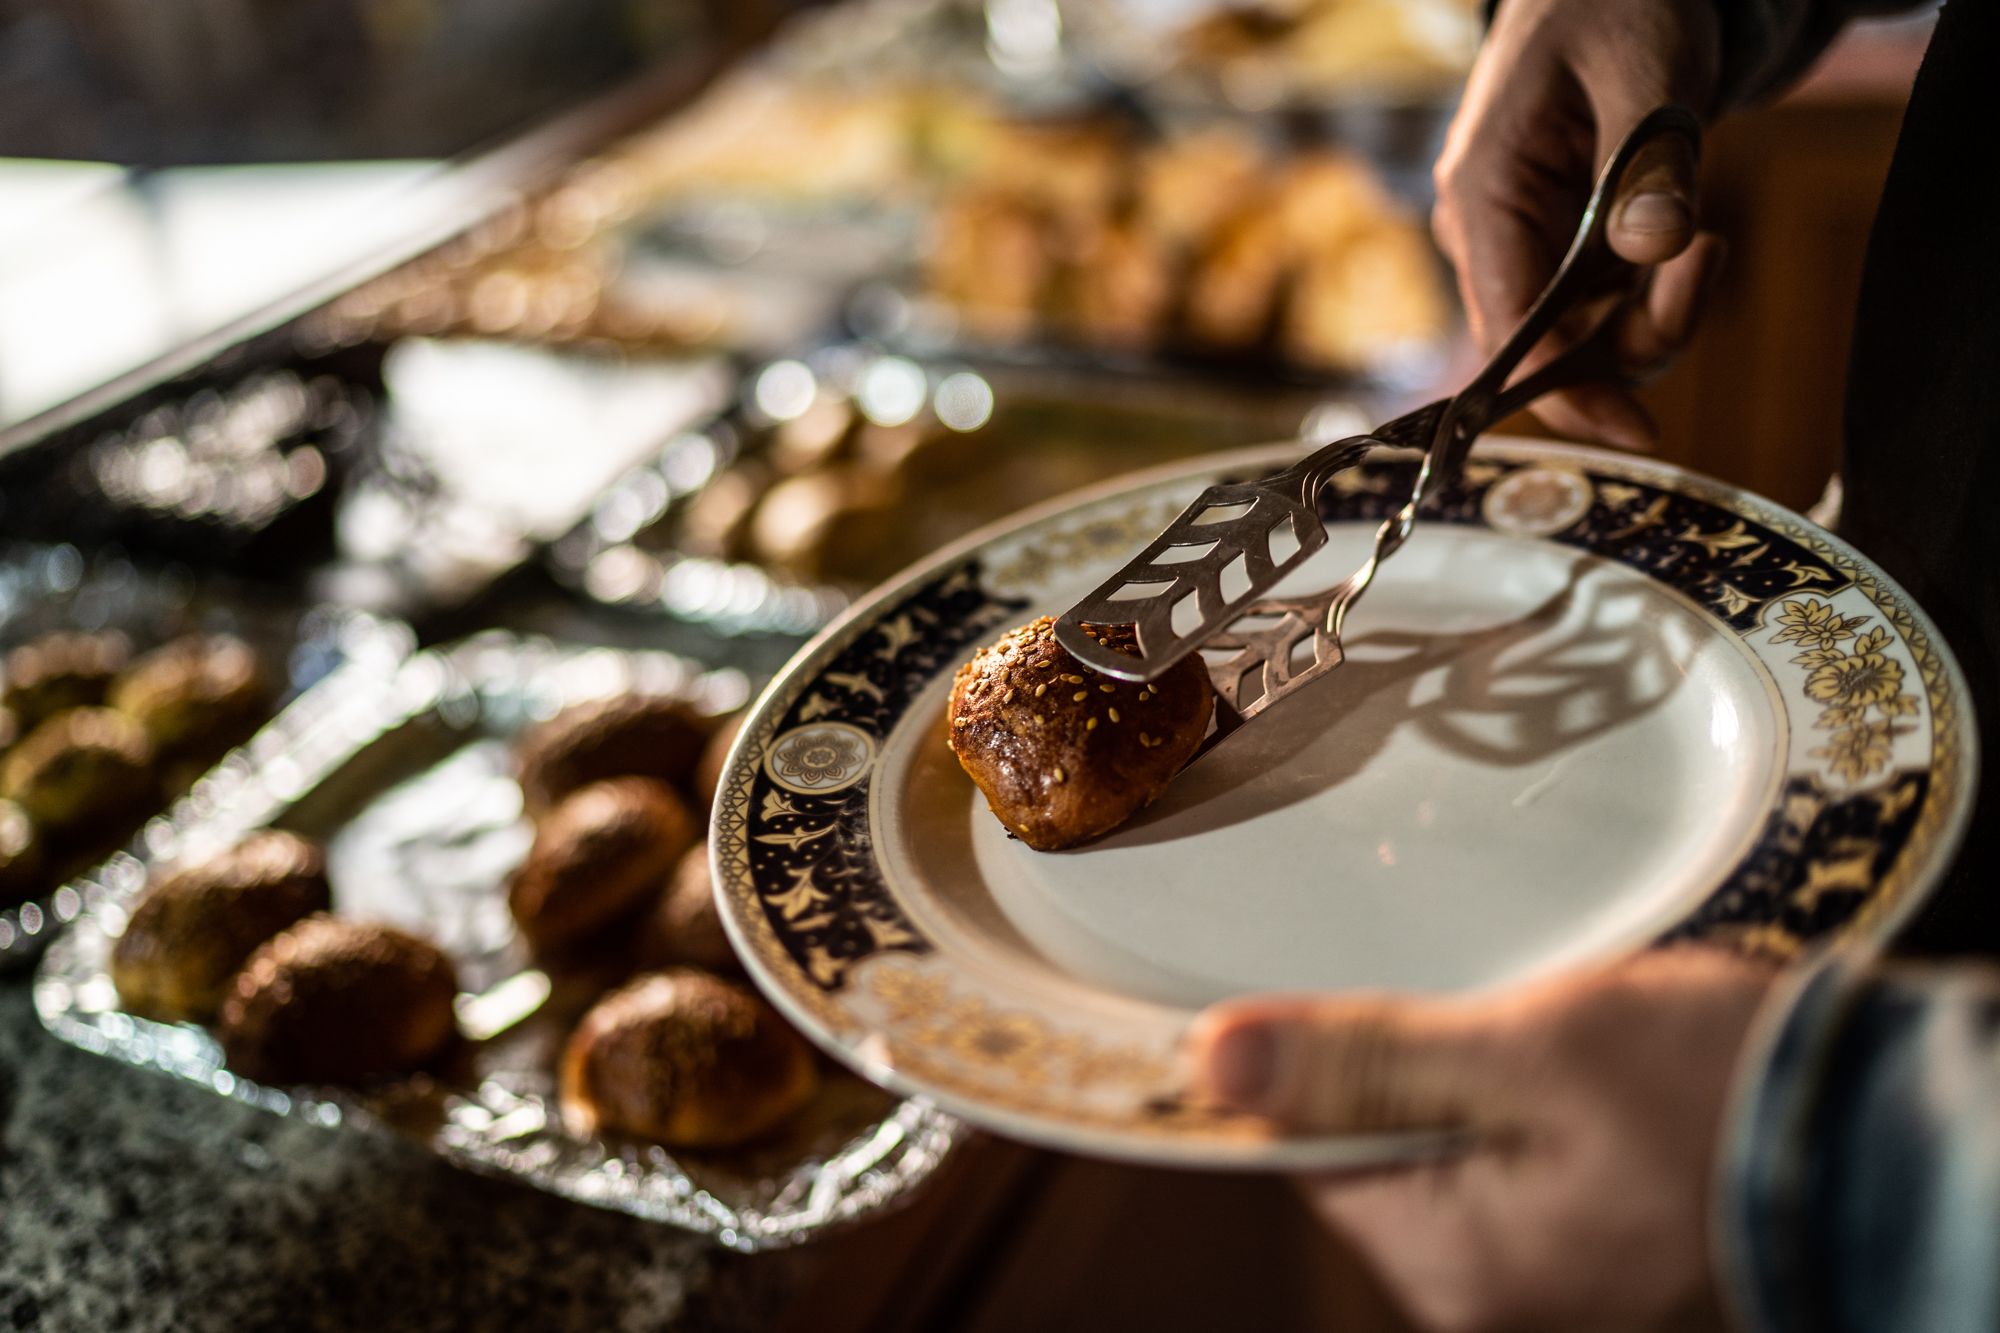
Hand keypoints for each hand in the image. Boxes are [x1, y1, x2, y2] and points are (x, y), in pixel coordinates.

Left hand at [1186, 948, 1779, 1332]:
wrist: (1889, 1128)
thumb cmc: (1716, 1090)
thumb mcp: (1528, 1050)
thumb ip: (1366, 1060)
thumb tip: (1213, 1061)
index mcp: (1456, 1267)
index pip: (1308, 1152)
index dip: (1303, 1063)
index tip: (1307, 986)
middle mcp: (1489, 1293)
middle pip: (1372, 1150)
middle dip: (1403, 1060)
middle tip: (1476, 995)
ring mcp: (1547, 1274)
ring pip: (1445, 1143)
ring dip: (1466, 1067)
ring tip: (1543, 1023)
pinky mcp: (1594, 1240)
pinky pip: (1511, 1156)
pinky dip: (1519, 1094)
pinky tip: (1572, 1053)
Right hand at [1435, 0, 1729, 448]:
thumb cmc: (1614, 4)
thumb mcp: (1645, 69)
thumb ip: (1649, 164)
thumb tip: (1652, 249)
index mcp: (1482, 196)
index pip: (1508, 330)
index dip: (1564, 390)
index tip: (1633, 427)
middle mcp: (1489, 236)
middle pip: (1555, 347)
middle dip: (1641, 330)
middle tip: (1711, 252)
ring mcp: (1523, 246)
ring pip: (1588, 336)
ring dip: (1659, 310)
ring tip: (1704, 234)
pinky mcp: (1560, 248)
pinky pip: (1606, 307)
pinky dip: (1657, 291)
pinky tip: (1688, 233)